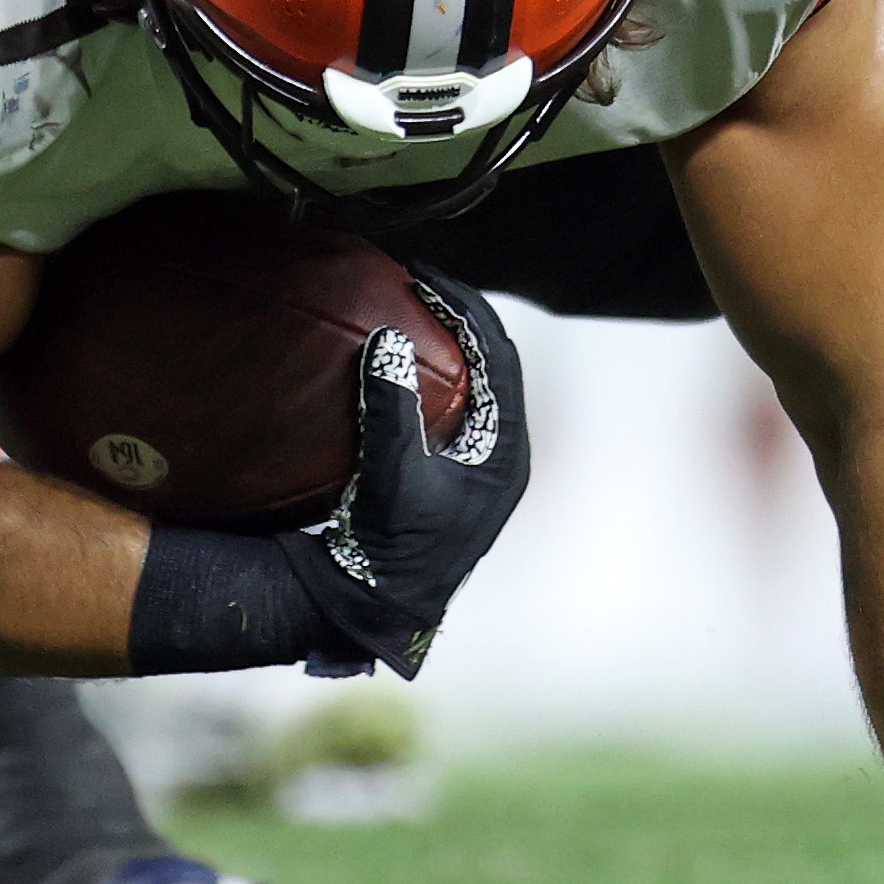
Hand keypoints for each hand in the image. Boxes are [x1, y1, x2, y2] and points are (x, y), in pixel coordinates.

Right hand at [269, 274, 529, 678]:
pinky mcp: (455, 476)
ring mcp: (481, 467)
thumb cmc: (392, 547)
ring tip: (412, 307)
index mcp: (506, 454)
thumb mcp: (392, 475)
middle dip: (460, 317)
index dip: (464, 308)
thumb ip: (391, 407)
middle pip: (494, 363)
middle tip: (418, 281)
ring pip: (478, 383)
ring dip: (449, 343)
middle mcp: (503, 456)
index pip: (499, 358)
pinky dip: (435, 373)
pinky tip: (400, 360)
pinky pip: (455, 405)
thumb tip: (388, 340)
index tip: (423, 276)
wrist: (377, 607)